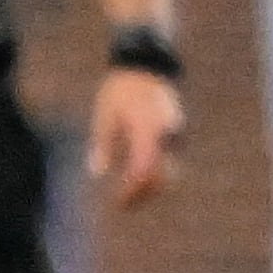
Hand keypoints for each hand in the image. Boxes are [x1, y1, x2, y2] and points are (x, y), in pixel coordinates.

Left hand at [84, 68, 181, 208]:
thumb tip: (97, 173)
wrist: (146, 67)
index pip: (143, 171)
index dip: (132, 191)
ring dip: (151, 187)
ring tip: (130, 194)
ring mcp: (174, 135)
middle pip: (162, 177)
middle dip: (143, 194)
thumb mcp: (104, 116)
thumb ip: (102, 145)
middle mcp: (165, 136)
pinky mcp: (176, 135)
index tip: (117, 201)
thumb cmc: (120, 91)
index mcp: (146, 131)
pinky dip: (156, 173)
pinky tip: (137, 177)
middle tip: (124, 204)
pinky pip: (170, 160)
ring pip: (170, 171)